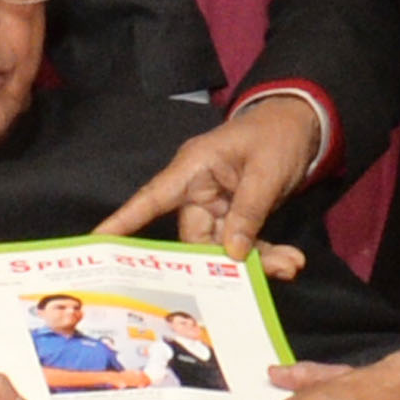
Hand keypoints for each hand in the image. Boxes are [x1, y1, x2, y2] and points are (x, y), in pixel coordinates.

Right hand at [100, 95, 322, 262]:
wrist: (301, 124)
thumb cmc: (276, 134)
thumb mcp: (266, 170)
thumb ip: (249, 211)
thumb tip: (231, 253)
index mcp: (193, 169)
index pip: (151, 199)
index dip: (123, 222)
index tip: (97, 244)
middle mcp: (198, 190)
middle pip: (195, 238)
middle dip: (225, 262)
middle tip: (262, 276)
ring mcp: (217, 205)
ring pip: (223, 246)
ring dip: (257, 260)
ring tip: (291, 265)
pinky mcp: (236, 215)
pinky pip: (243, 242)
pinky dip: (265, 254)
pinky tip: (290, 262)